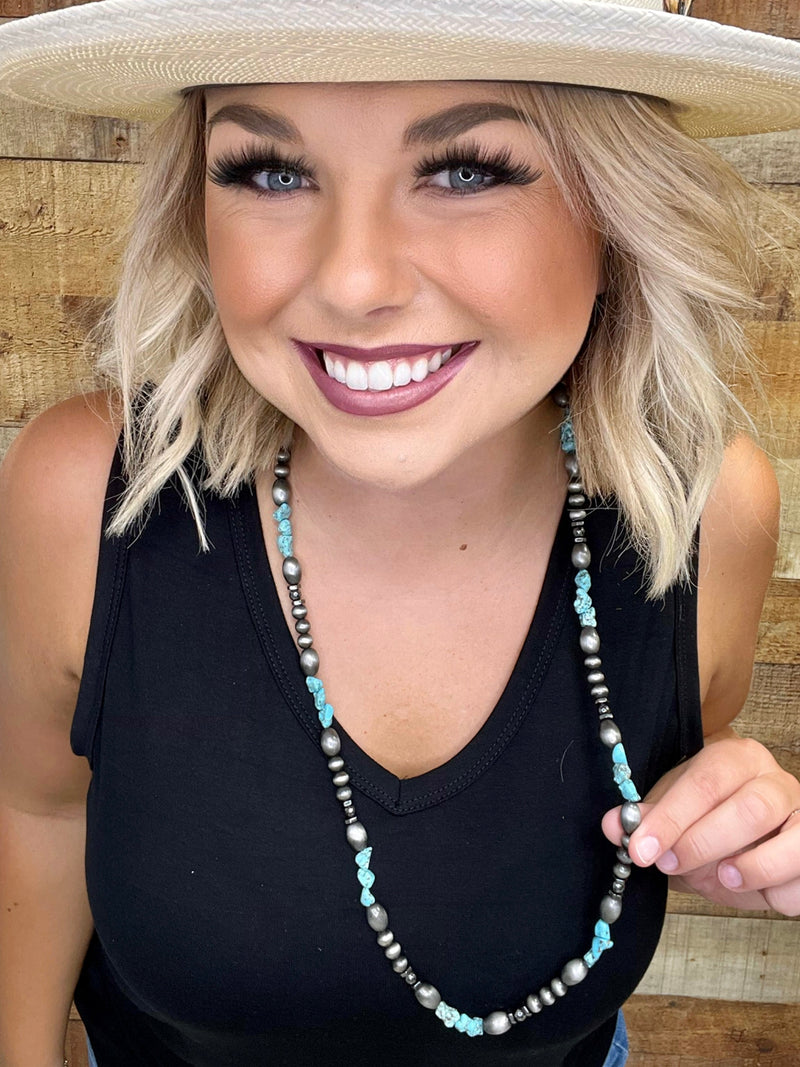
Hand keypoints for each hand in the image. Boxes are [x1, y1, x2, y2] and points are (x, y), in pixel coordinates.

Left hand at [601, 733, 799, 914]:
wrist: (746, 840)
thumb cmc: (707, 821)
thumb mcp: (674, 815)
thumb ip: (647, 820)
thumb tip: (614, 825)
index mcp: (736, 759)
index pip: (706, 782)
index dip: (671, 817)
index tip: (641, 848)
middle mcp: (776, 782)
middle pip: (751, 808)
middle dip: (703, 842)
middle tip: (668, 864)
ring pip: (794, 842)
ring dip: (754, 867)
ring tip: (723, 876)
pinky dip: (778, 894)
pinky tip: (754, 890)